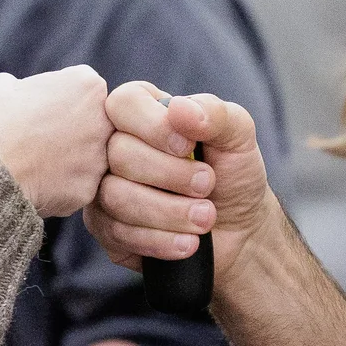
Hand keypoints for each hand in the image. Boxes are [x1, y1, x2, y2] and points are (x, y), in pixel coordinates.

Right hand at [0, 66, 109, 216]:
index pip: (84, 88)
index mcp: (88, 86)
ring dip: (70, 157)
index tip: (40, 109)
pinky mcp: (89, 190)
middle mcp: (104, 121)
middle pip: (94, 122)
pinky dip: (60, 185)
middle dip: (73, 127)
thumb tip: (28, 95)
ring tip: (35, 161)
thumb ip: (28, 84)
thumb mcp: (2, 85)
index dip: (60, 97)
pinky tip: (37, 182)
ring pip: (89, 156)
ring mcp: (100, 159)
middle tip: (40, 137)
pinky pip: (77, 185)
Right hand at [86, 82, 276, 275]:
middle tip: (207, 185)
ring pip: (115, 197)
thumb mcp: (238, 136)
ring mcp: (105, 188)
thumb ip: (214, 114)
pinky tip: (188, 242)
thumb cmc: (233, 174)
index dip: (154, 126)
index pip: (124, 104)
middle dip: (170, 175)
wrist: (240, 230)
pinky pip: (117, 234)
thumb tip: (178, 108)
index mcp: (143, 112)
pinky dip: (160, 240)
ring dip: (169, 212)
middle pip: (118, 154)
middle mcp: (114, 146)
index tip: (188, 147)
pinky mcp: (106, 229)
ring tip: (205, 218)